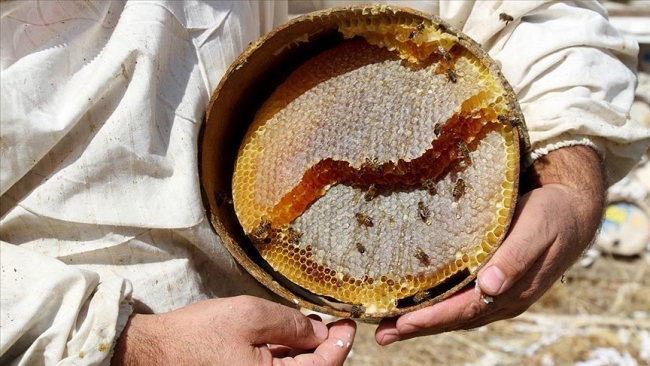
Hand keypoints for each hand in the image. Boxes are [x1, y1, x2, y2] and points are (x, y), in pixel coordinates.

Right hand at [112, 295, 355, 364]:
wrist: (156, 351)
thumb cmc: (199, 334)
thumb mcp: (250, 316)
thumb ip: (291, 323)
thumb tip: (318, 331)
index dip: (340, 343)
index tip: (348, 324)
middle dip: (325, 348)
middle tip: (333, 323)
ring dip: (305, 352)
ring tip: (312, 326)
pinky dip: (286, 356)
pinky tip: (288, 338)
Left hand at [375, 146, 605, 343]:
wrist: (573, 211)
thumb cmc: (552, 216)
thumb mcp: (537, 230)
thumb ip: (514, 259)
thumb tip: (490, 287)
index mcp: (513, 290)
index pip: (465, 310)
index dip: (433, 318)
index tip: (402, 322)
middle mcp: (504, 299)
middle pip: (455, 319)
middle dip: (418, 327)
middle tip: (382, 334)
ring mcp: (500, 294)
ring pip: (456, 313)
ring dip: (424, 321)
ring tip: (390, 326)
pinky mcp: (495, 284)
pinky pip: (462, 301)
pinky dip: (438, 307)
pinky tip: (418, 306)